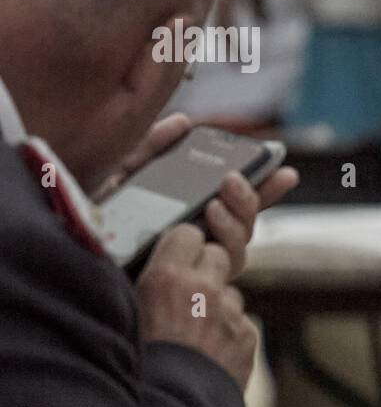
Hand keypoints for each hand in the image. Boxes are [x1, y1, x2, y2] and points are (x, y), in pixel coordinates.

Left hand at [96, 113, 298, 278]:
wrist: (68, 248)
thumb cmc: (95, 217)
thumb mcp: (123, 174)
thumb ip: (152, 148)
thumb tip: (185, 123)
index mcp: (193, 218)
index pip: (239, 206)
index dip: (267, 189)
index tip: (286, 170)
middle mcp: (200, 245)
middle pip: (246, 226)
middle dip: (252, 199)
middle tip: (235, 179)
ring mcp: (195, 267)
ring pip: (239, 248)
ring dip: (237, 220)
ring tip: (219, 200)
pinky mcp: (186, 283)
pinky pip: (222, 268)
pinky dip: (221, 241)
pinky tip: (209, 221)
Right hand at [136, 225, 256, 387]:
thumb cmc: (136, 367)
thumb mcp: (125, 316)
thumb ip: (146, 286)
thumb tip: (153, 270)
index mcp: (166, 279)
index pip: (188, 233)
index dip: (184, 245)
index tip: (178, 257)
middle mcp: (203, 289)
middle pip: (218, 255)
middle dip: (207, 269)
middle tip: (190, 292)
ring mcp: (230, 312)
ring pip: (230, 292)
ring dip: (218, 305)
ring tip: (195, 333)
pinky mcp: (248, 335)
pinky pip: (240, 322)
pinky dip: (229, 333)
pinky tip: (210, 353)